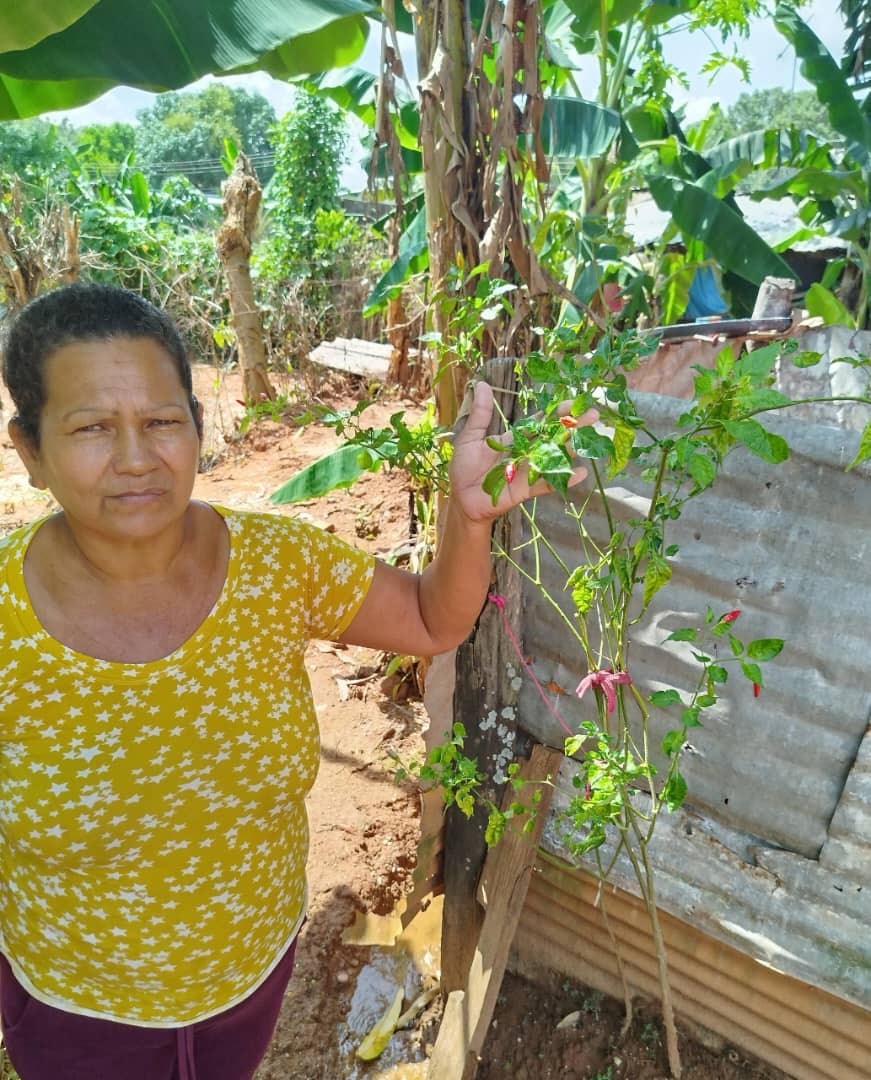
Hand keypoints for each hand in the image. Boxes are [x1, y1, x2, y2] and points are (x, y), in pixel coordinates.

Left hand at [449, 381, 599, 522]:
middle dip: (572, 426)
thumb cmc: (464, 467)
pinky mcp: (526, 488)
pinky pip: (547, 483)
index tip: (572, 402)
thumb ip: (481, 414)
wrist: (460, 497)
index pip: (539, 423)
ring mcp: (528, 471)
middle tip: (593, 415)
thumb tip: (482, 384)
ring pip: (553, 457)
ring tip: (590, 439)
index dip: (555, 413)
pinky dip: (564, 479)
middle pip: (552, 437)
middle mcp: (525, 453)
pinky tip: (581, 473)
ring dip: (572, 448)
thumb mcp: (470, 436)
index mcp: (514, 438)